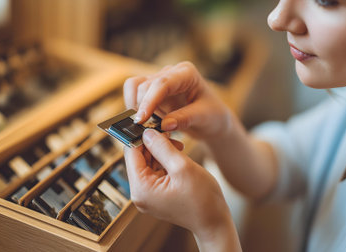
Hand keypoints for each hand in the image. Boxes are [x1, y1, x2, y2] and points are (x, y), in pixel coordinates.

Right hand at [123, 61, 231, 139]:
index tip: (141, 119)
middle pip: (144, 85)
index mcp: (186, 73)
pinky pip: (135, 97)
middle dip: (141, 107)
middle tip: (143, 131)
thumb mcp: (204, 118)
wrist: (212, 120)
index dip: (149, 100)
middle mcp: (171, 73)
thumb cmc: (213, 116)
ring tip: (144, 127)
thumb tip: (164, 125)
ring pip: (135, 88)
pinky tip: (145, 124)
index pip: (162, 83)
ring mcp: (160, 81)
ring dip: (135, 107)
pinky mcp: (152, 92)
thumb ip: (185, 119)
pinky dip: (136, 110)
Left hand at [124, 129, 240, 250]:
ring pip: (148, 163)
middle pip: (138, 158)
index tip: (153, 123)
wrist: (214, 221)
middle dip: (152, 143)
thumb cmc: (202, 198)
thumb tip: (146, 132)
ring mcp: (148, 195)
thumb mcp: (182, 166)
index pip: (131, 152)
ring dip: (160, 151)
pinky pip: (155, 172)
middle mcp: (140, 193)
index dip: (140, 135)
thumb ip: (162, 147)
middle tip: (169, 133)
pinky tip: (177, 156)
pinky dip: (165, 161)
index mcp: (141, 188)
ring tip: (177, 146)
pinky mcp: (157, 195)